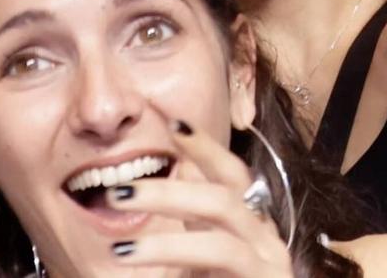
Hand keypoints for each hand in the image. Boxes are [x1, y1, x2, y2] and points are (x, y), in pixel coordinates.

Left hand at [106, 114, 291, 274]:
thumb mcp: (199, 262)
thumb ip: (187, 232)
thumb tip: (153, 190)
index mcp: (247, 227)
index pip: (231, 174)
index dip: (204, 147)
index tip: (170, 123)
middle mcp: (264, 240)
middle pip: (225, 196)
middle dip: (171, 189)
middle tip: (117, 191)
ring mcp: (268, 264)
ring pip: (223, 235)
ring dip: (169, 239)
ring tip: (119, 250)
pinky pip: (222, 264)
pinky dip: (179, 258)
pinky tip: (140, 265)